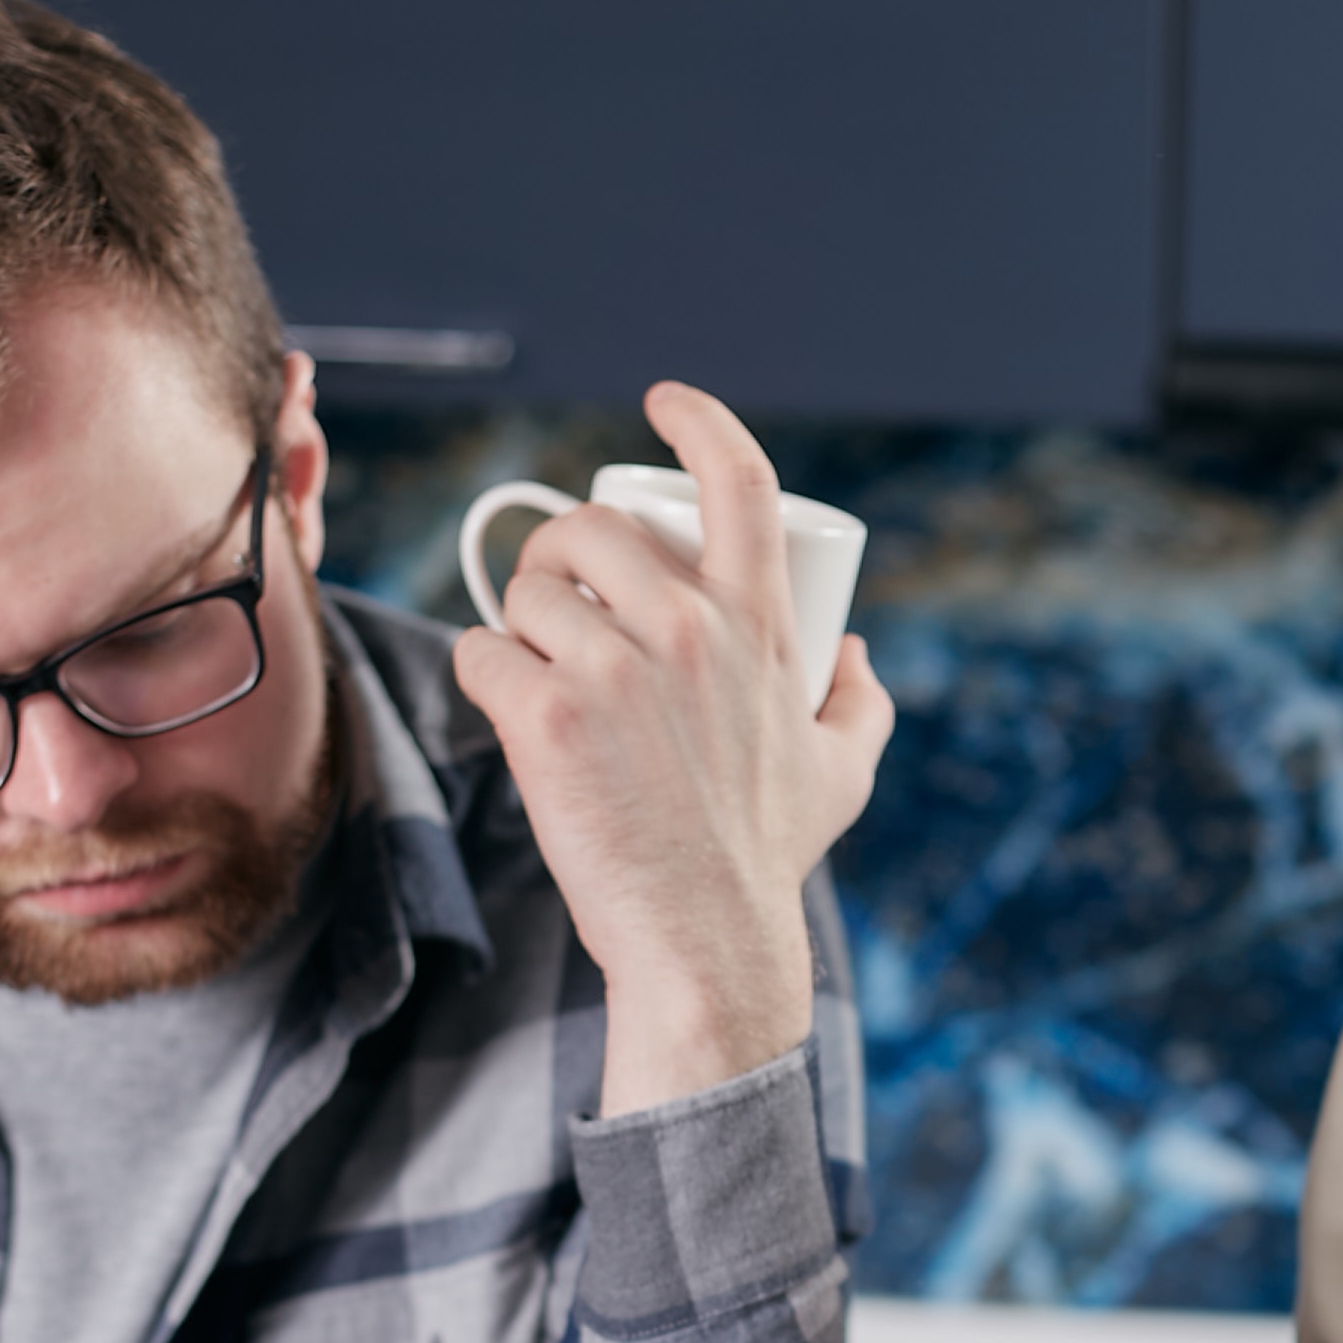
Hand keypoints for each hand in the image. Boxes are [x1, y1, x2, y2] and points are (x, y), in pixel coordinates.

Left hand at [449, 381, 894, 1115]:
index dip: (699, 423)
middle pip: (590, 528)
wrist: (704, 939)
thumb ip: (860, 704)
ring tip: (540, 675)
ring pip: (526, 589)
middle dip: (561, 556)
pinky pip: (482, 652)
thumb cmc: (766, 858)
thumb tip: (852, 654)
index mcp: (759, 623)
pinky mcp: (543, 714)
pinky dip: (485, 678)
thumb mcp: (842, 772)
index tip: (663, 403)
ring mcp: (612, 668)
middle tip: (558, 605)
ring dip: (520, 623)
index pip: (739, 481)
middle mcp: (688, 628)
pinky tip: (510, 715)